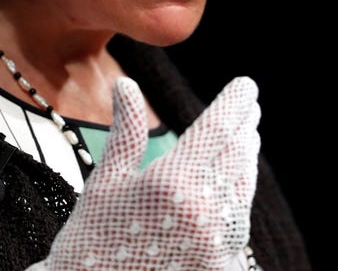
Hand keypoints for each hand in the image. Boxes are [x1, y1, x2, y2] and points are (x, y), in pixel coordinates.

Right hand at [29, 76, 260, 270]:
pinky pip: (238, 224)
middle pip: (238, 154)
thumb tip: (126, 84)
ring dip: (245, 160)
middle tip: (248, 108)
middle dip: (245, 127)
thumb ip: (126, 131)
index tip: (245, 85)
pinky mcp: (220, 265)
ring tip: (244, 140)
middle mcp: (202, 209)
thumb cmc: (89, 242)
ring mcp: (216, 242)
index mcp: (171, 181)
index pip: (219, 127)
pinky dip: (238, 198)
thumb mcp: (104, 182)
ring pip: (243, 188)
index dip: (236, 102)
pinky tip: (233, 187)